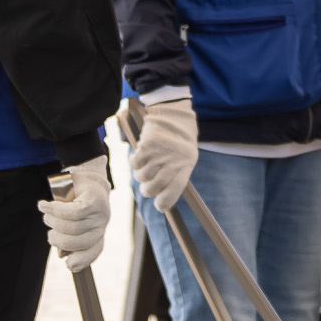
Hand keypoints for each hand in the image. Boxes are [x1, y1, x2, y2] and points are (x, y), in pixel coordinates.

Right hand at [40, 155, 112, 272]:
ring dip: (53, 222)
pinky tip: (43, 205)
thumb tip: (62, 255)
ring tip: (46, 215)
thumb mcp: (71, 221)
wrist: (87, 175)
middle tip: (49, 230)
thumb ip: (68, 238)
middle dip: (58, 239)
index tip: (68, 264)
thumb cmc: (75, 200)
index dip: (82, 261)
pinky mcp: (94, 201)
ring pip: (73, 227)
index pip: (94, 251)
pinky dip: (54, 210)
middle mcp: (101, 225)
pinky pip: (72, 212)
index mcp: (97, 233)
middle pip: (78, 242)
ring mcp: (100, 213)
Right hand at [129, 96, 198, 210]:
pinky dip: (134, 162)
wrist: (174, 114)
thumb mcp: (186, 157)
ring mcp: (159, 154)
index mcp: (186, 166)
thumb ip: (176, 175)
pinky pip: (134, 164)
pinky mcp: (147, 146)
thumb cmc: (180, 139)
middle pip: (153, 188)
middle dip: (148, 190)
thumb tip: (161, 197)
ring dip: (140, 175)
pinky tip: (139, 157)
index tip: (159, 206)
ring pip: (142, 177)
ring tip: (146, 167)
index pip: (173, 192)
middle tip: (147, 187)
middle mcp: (173, 161)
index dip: (164, 202)